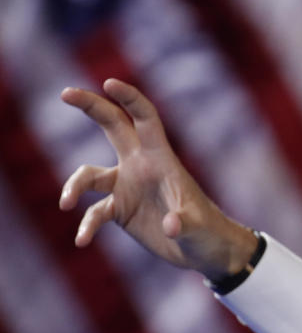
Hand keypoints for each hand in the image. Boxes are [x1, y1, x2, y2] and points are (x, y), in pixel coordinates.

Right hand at [59, 79, 255, 279]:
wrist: (203, 249)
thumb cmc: (207, 231)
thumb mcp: (198, 227)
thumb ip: (184, 223)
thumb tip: (170, 226)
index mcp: (161, 159)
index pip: (144, 119)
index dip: (129, 98)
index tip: (108, 83)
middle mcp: (140, 166)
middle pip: (112, 126)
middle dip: (90, 106)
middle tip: (64, 93)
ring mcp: (127, 186)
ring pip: (89, 175)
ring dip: (74, 187)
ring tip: (66, 204)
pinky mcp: (120, 209)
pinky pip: (94, 212)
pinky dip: (87, 226)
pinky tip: (82, 241)